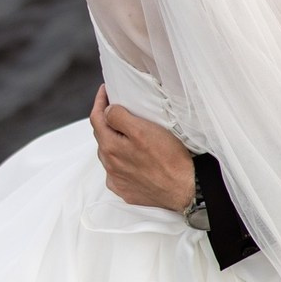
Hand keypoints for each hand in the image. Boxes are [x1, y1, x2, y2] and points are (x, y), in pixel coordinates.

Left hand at [89, 85, 194, 211]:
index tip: (105, 90)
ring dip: (112, 141)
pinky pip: (117, 172)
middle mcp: (110, 166)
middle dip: (105, 120)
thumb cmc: (167, 157)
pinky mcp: (127, 191)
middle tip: (116, 107)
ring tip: (124, 132)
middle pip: (101, 137)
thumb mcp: (142, 129)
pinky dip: (120, 160)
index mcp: (110, 148)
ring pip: (108, 155)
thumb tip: (107, 112)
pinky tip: (131, 157)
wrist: (184, 189)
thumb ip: (119, 118)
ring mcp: (118, 181)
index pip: (96, 119)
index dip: (100, 102)